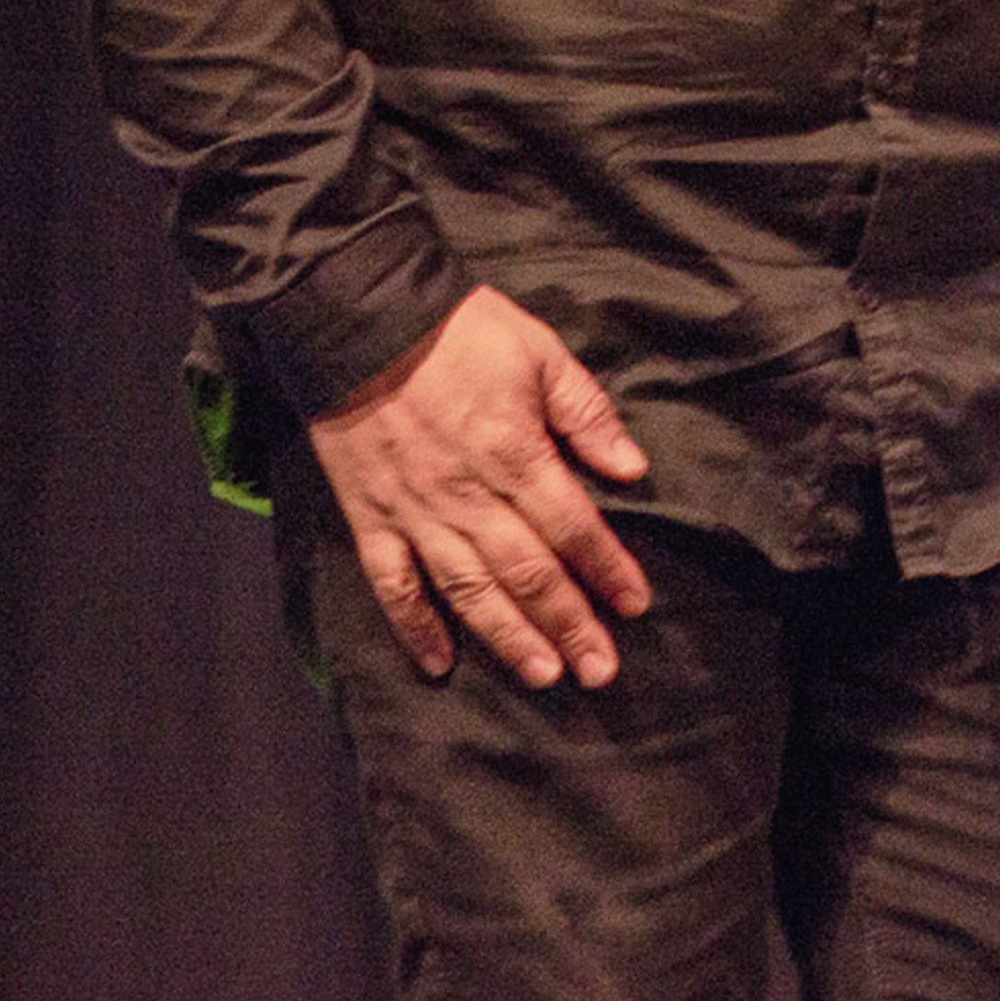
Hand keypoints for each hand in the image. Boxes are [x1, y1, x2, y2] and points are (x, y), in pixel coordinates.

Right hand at [304, 285, 652, 690]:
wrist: (363, 324)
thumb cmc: (462, 332)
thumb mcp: (541, 352)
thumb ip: (586, 414)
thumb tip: (631, 469)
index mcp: (516, 455)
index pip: (573, 527)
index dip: (607, 568)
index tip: (636, 605)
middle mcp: (469, 498)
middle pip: (528, 573)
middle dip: (569, 624)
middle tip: (602, 670)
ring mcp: (416, 516)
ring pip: (469, 592)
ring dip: (509, 638)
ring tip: (545, 676)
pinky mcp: (370, 521)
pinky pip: (393, 587)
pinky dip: (415, 630)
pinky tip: (440, 665)